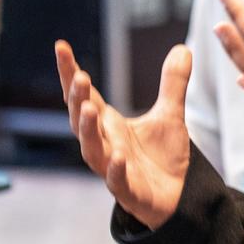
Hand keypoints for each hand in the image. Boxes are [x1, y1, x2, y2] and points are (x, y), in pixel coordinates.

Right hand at [55, 40, 191, 229]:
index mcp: (109, 124)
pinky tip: (118, 156)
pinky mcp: (129, 192)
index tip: (61, 46)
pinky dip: (115, 170)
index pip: (85, 96)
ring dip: (87, 130)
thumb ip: (172, 83)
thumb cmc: (162, 156)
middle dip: (77, 99)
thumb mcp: (170, 114)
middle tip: (79, 77)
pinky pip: (117, 181)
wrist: (177, 197)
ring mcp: (113, 169)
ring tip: (89, 108)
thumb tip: (183, 48)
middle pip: (81, 120)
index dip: (70, 73)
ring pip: (92, 150)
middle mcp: (105, 144)